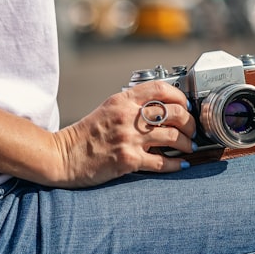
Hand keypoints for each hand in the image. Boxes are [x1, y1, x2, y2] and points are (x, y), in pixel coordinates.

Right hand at [51, 82, 196, 186]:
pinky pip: (162, 162)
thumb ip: (131, 105)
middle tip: (192, 130)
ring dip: (187, 143)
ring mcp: (129, 138)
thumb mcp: (108, 109)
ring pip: (173, 137)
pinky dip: (176, 164)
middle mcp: (128, 116)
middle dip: (190, 122)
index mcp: (123, 100)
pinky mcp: (128, 160)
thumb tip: (161, 109)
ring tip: (189, 147)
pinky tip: (181, 164)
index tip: (187, 106)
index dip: (181, 96)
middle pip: (174, 112)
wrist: (62, 156)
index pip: (161, 88)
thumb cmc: (85, 135)